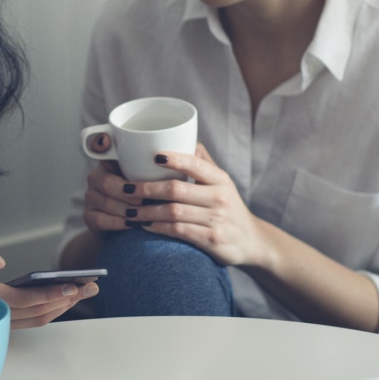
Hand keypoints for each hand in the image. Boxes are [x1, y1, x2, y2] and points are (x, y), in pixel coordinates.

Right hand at [0, 239, 96, 328]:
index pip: (22, 300)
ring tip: (85, 290)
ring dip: (63, 307)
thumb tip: (1, 262)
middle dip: (67, 299)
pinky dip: (51, 310)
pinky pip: (31, 320)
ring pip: (38, 319)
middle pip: (37, 312)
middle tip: (92, 286)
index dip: (48, 295)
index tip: (71, 287)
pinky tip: (65, 298)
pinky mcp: (1, 323)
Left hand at [87, 143, 267, 266]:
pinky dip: (158, 228)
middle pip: (176, 189)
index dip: (173, 159)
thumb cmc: (229, 208)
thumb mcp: (222, 183)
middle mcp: (219, 197)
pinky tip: (145, 225)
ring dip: (147, 211)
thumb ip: (203, 163)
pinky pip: (178, 231)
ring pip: (173, 212)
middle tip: (126, 188)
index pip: (195, 163)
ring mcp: (216, 219)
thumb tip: (183, 137)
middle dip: (147, 189)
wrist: (251, 242)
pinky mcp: (212, 240)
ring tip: (129, 211)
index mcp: (220, 179)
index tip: (152, 156)